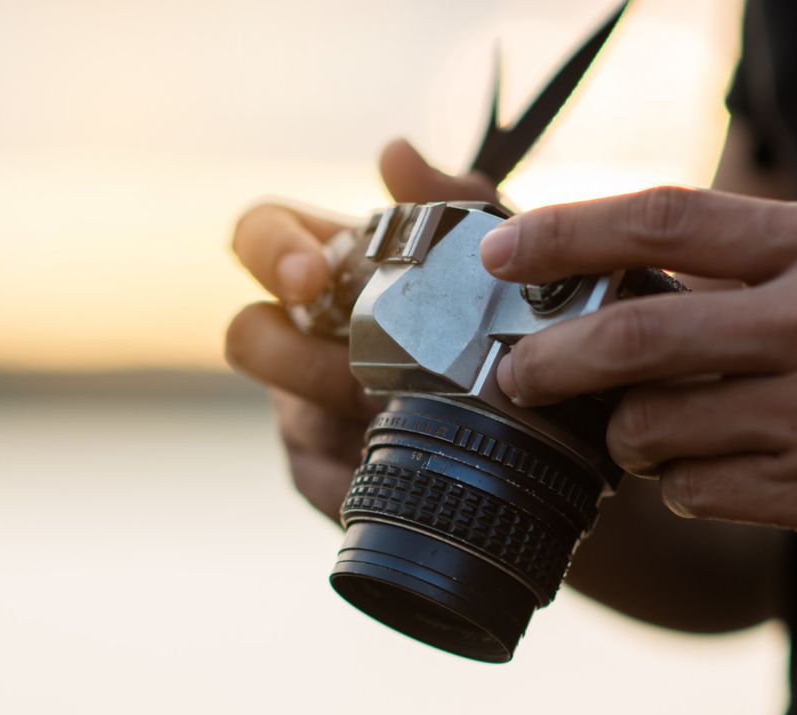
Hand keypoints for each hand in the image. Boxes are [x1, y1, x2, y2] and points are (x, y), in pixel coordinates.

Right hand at [225, 140, 497, 520]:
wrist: (548, 426)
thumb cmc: (500, 323)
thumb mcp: (492, 260)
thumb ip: (449, 203)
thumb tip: (393, 153)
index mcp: (335, 267)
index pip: (262, 235)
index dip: (271, 250)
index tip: (309, 276)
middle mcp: (308, 333)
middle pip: (248, 334)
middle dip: (290, 354)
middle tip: (354, 371)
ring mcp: (309, 405)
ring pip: (289, 412)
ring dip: (342, 418)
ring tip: (402, 417)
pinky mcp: (323, 472)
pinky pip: (323, 479)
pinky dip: (365, 477)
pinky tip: (412, 473)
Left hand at [479, 187, 796, 578]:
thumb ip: (750, 266)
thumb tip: (621, 276)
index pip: (665, 219)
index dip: (566, 230)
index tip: (502, 248)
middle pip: (634, 336)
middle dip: (549, 360)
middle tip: (515, 373)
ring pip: (654, 430)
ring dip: (625, 436)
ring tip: (645, 430)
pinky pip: (698, 493)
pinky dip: (679, 486)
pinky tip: (708, 473)